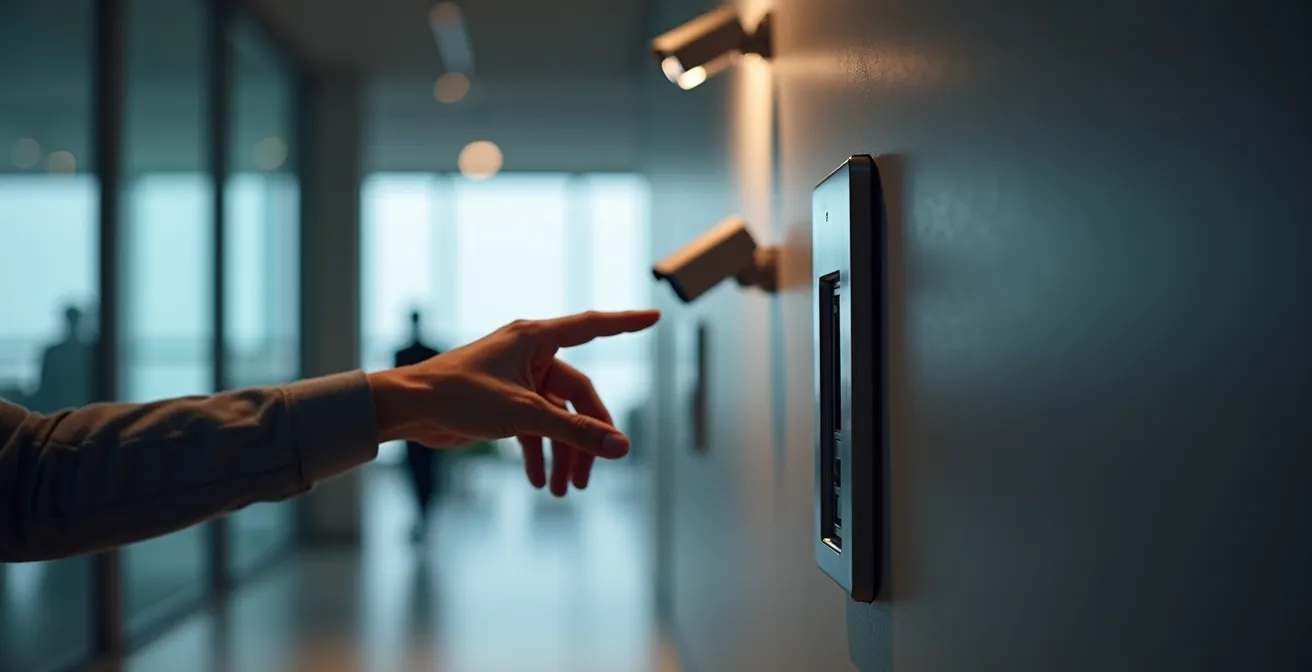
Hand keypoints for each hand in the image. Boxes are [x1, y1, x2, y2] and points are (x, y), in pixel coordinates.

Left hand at [366, 310, 660, 495]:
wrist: (407, 410)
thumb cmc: (458, 396)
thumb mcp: (523, 415)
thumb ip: (575, 432)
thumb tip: (621, 448)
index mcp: (536, 339)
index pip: (593, 327)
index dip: (626, 324)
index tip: (655, 317)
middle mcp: (530, 355)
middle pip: (578, 396)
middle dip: (586, 438)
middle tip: (592, 475)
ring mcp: (517, 380)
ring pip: (557, 417)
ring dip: (563, 453)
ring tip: (567, 491)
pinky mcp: (503, 403)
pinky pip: (534, 428)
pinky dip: (539, 453)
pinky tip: (539, 482)